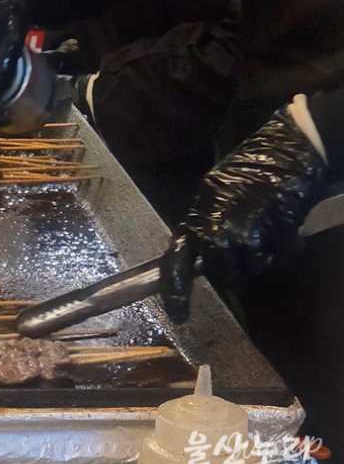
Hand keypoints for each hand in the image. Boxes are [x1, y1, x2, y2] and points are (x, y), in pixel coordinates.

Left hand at [160, 107, 328, 322]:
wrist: (284, 148)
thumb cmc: (252, 170)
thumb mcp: (220, 194)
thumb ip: (213, 224)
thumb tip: (212, 257)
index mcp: (198, 213)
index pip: (177, 255)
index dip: (175, 287)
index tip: (177, 315)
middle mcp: (213, 223)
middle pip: (220, 270)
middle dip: (238, 271)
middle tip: (256, 254)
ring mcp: (239, 227)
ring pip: (249, 267)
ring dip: (263, 258)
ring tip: (273, 234)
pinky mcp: (266, 229)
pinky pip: (272, 256)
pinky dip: (283, 249)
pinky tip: (288, 229)